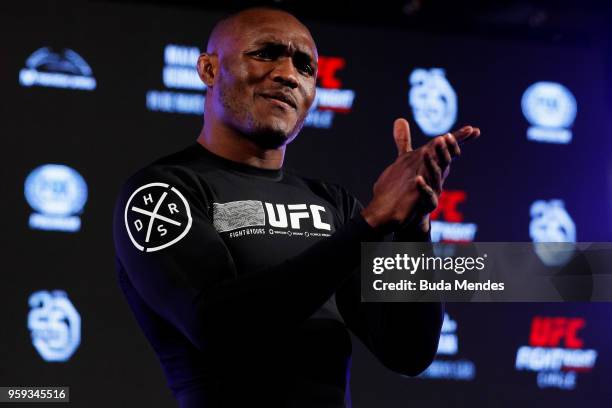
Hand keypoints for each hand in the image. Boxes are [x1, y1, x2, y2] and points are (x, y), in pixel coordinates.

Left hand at [362, 118, 479, 232]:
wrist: (409, 213)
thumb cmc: (412, 184)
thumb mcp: (407, 160)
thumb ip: (404, 140)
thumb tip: (399, 119)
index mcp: (436, 165)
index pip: (449, 151)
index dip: (458, 140)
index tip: (471, 129)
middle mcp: (438, 177)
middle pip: (445, 161)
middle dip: (446, 149)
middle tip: (444, 137)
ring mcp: (434, 190)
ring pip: (436, 176)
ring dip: (432, 163)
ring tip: (426, 152)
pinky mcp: (426, 203)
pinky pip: (426, 195)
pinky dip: (423, 187)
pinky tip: (418, 180)